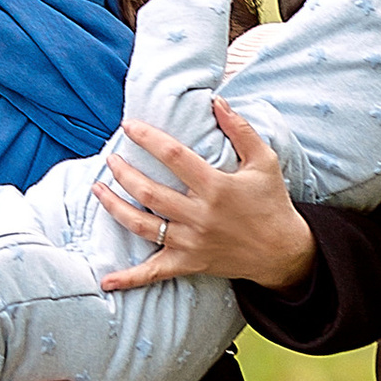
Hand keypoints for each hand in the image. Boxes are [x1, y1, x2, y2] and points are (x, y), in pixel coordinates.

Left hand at [96, 99, 316, 294]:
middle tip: (110, 158)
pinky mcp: (189, 263)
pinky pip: (154, 273)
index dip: (148, 138)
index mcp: (216, 187)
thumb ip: (240, 129)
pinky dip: (129, 278)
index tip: (130, 126)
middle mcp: (200, 216)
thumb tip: (217, 101)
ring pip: (142, 225)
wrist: (282, 251)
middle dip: (123, 173)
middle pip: (149, 191)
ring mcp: (191, 242)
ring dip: (114, 207)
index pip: (173, 156)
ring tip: (97, 189)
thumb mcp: (264, 161)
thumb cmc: (272, 203)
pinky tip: (105, 280)